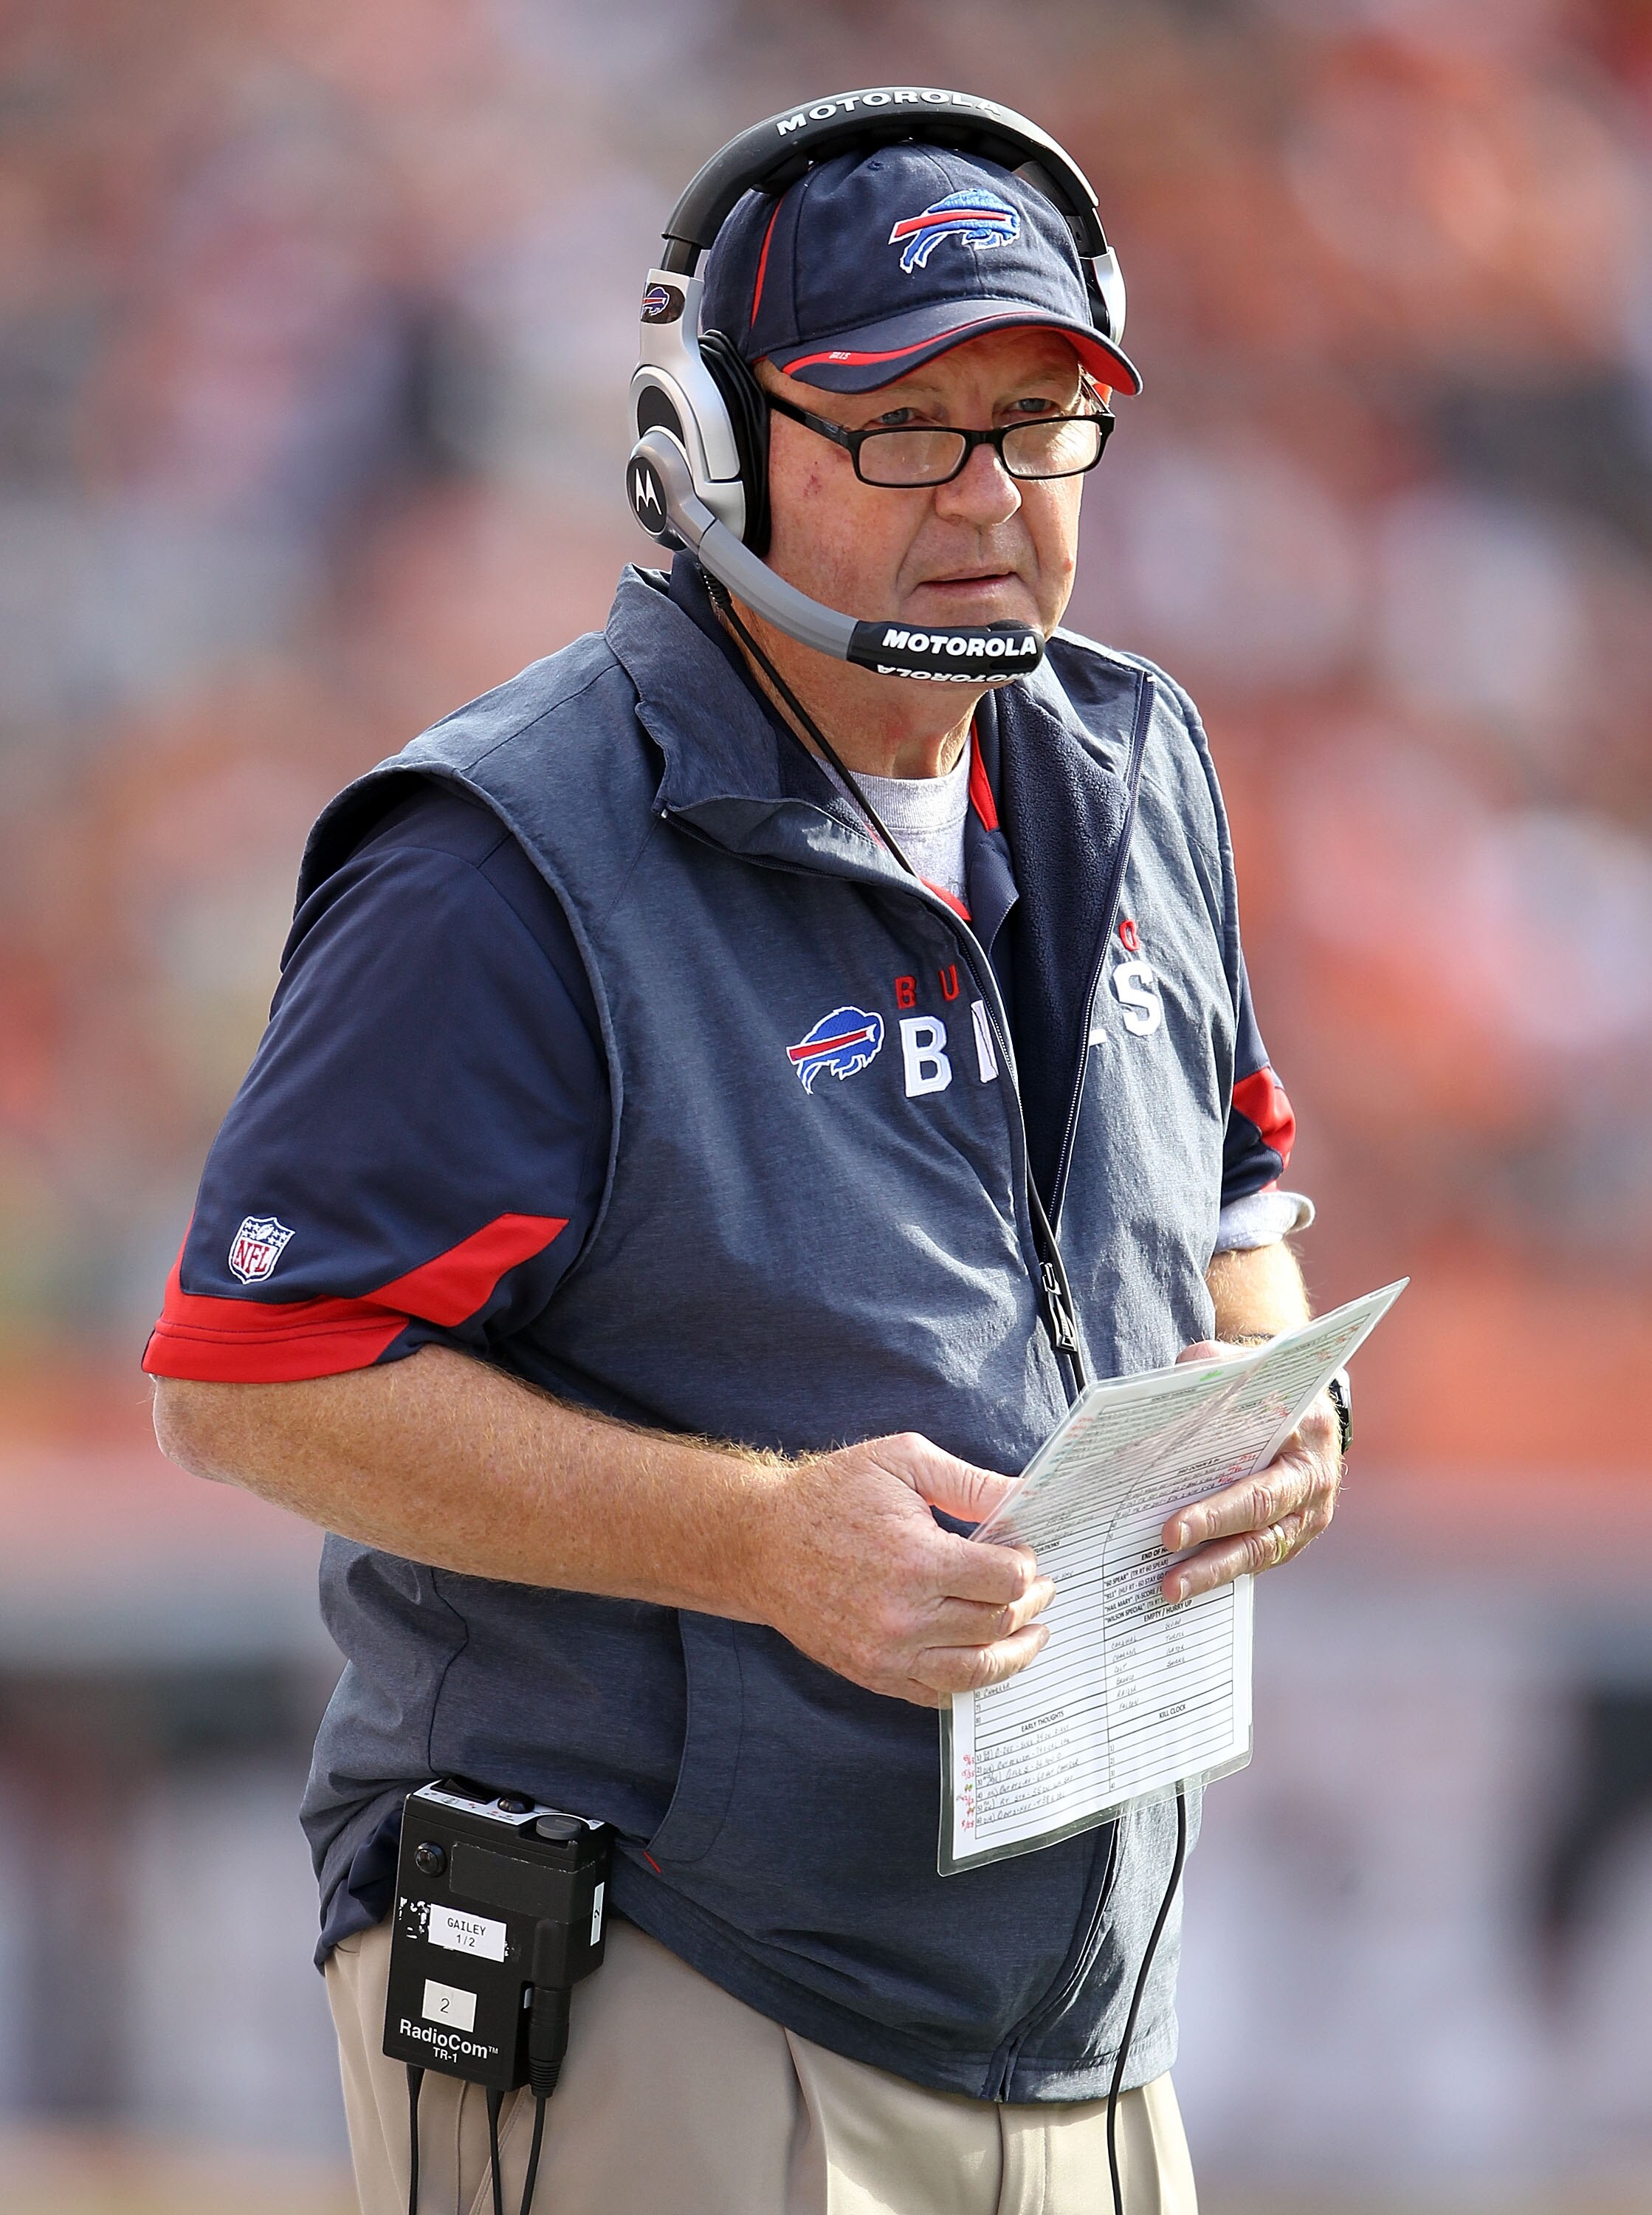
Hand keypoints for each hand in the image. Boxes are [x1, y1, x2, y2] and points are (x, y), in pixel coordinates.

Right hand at [748, 1433, 1054, 1708]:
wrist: (761, 1543)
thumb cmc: (831, 1495)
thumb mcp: (901, 1462)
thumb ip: (970, 1482)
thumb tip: (1031, 1498)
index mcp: (916, 1559)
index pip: (1006, 1579)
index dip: (1026, 1564)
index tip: (1024, 1553)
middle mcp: (904, 1616)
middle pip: (997, 1623)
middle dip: (1030, 1604)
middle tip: (1042, 1589)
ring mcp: (887, 1653)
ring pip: (975, 1670)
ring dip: (1015, 1654)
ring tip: (1032, 1635)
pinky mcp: (872, 1674)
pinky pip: (937, 1694)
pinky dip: (970, 1681)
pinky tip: (985, 1660)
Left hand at [1158, 1343, 1341, 1603]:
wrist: (1299, 1396)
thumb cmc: (1263, 1379)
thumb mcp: (1243, 1363)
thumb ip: (1209, 1370)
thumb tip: (1167, 1391)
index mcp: (1308, 1440)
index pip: (1259, 1490)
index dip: (1216, 1515)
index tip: (1173, 1530)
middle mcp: (1314, 1485)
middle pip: (1259, 1532)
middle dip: (1209, 1553)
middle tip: (1165, 1571)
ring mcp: (1308, 1516)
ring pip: (1259, 1555)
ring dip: (1212, 1574)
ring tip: (1169, 1589)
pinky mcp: (1293, 1533)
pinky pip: (1257, 1559)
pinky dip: (1221, 1572)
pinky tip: (1185, 1582)